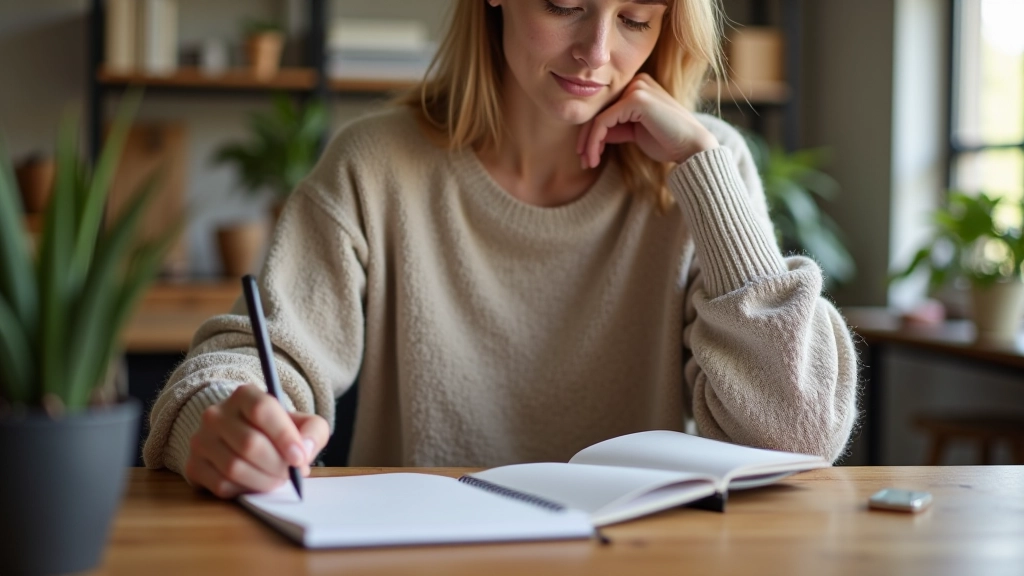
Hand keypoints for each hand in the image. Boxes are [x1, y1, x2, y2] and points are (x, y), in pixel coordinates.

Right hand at [184, 384, 329, 498]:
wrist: (241, 437)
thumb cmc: (276, 431)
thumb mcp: (301, 422)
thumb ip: (312, 432)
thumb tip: (304, 451)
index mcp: (245, 395)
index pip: (262, 410)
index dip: (284, 436)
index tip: (299, 458)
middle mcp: (216, 414)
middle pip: (249, 443)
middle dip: (277, 465)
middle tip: (290, 475)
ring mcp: (201, 440)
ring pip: (234, 467)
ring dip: (263, 481)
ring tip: (277, 480)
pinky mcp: (193, 466)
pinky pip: (221, 485)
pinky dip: (245, 490)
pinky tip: (256, 484)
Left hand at [576, 73, 718, 168]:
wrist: (692, 147)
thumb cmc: (668, 142)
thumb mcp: (635, 132)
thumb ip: (616, 127)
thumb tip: (592, 134)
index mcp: (639, 86)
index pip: (606, 108)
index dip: (592, 132)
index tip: (587, 155)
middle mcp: (638, 82)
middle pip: (600, 110)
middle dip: (587, 138)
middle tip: (584, 161)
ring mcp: (637, 88)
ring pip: (598, 117)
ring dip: (589, 143)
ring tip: (588, 162)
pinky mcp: (636, 99)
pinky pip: (603, 121)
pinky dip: (594, 141)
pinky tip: (594, 156)